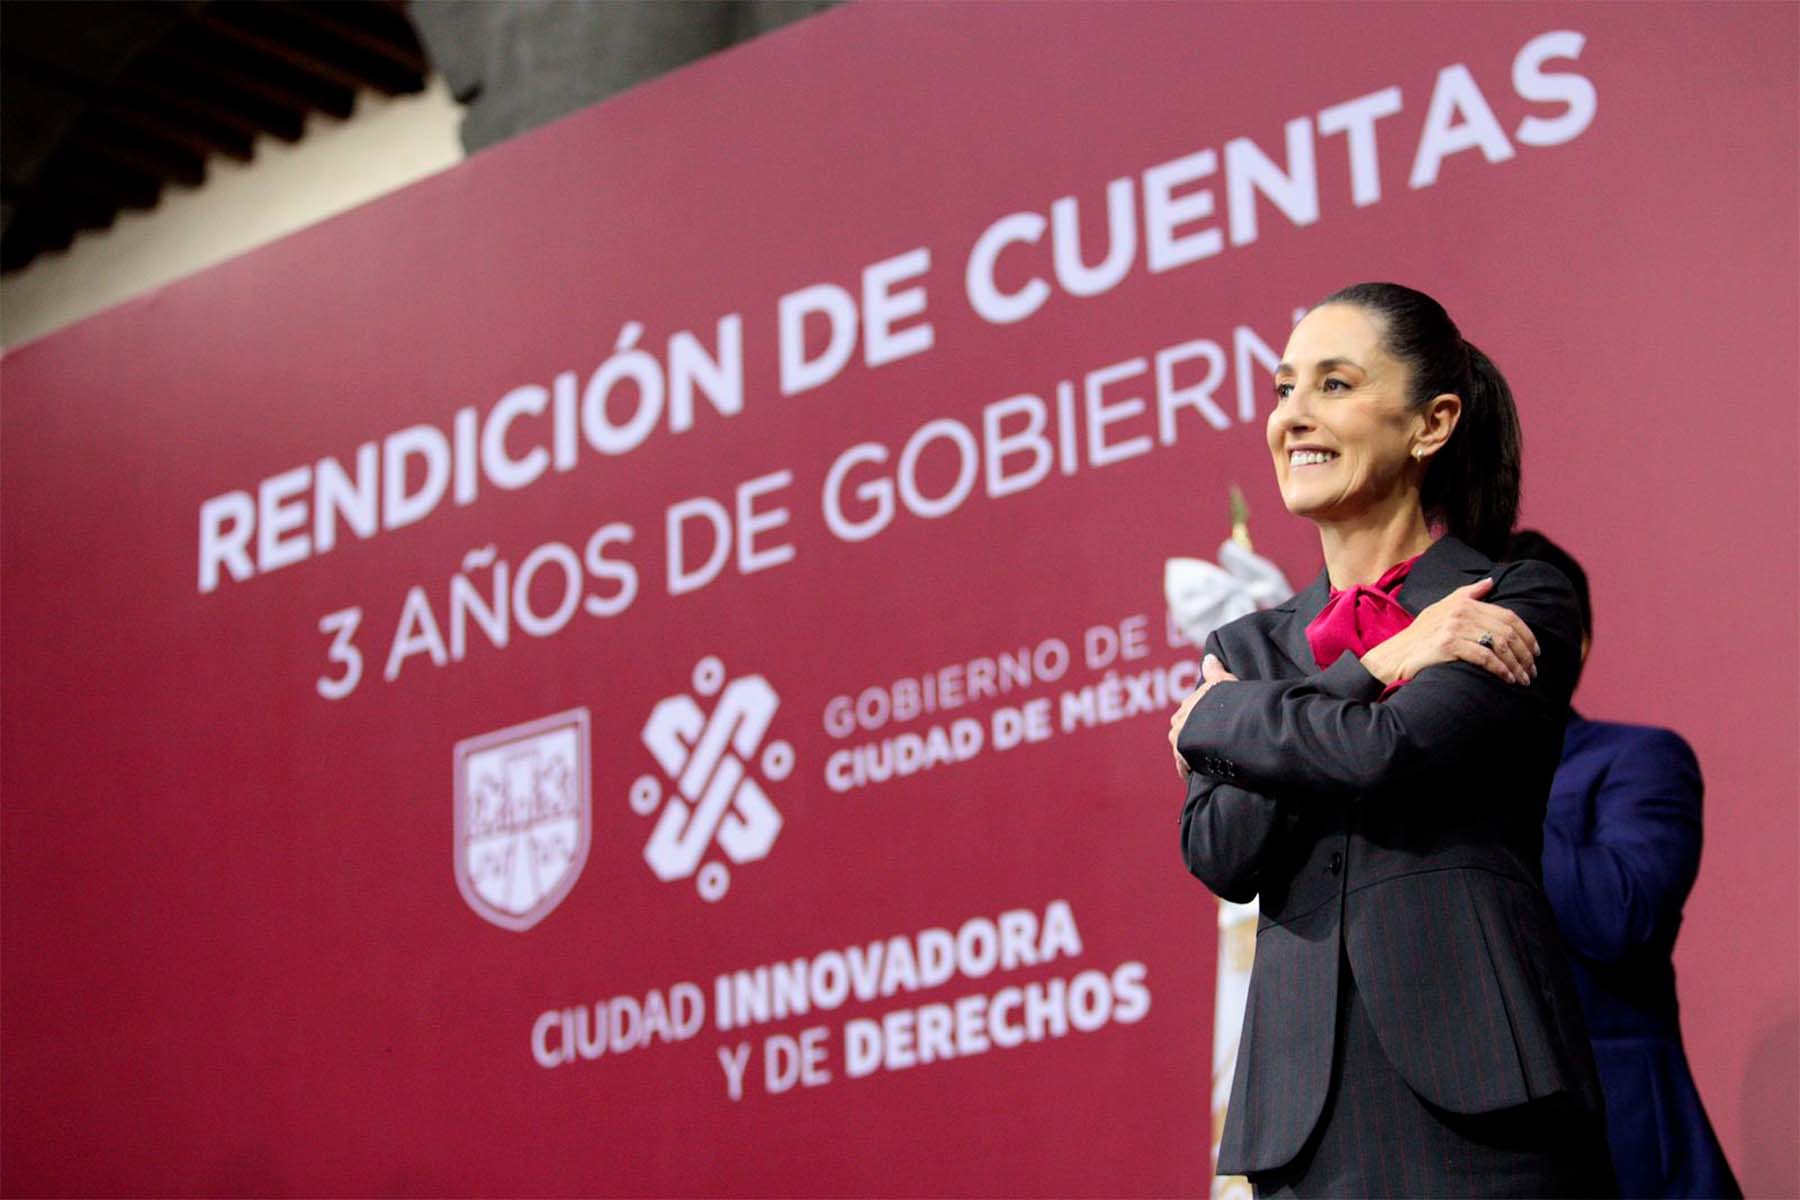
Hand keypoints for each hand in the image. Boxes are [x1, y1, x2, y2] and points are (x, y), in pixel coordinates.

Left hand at [1170, 654, 1238, 778]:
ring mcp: (1179, 738)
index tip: (1202, 728)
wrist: (1222, 718)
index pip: (1187, 713)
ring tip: (1197, 764)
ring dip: (1186, 755)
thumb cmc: (1227, 699)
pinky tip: (1193, 775)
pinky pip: (1182, 765)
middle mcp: (1179, 720)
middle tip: (1201, 747)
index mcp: (1188, 704)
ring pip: (1179, 748)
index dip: (1195, 720)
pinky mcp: (1182, 754)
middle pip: (1180, 731)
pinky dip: (1186, 769)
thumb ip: (1215, 672)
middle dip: (1187, 737)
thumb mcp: (1224, 681)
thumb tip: (1209, 657)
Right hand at [1358, 577, 1540, 686]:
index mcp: (1464, 602)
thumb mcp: (1440, 609)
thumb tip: (1490, 582)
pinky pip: (1484, 657)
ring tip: (1523, 679)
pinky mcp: (1447, 645)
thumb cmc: (1418, 637)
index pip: (1508, 616)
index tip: (1535, 652)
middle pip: (1507, 631)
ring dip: (1516, 665)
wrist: (1391, 657)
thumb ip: (1466, 594)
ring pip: (1499, 644)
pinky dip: (1500, 669)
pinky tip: (1507, 679)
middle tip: (1531, 671)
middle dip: (1525, 653)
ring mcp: (1453, 627)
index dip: (1527, 635)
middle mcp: (1460, 611)